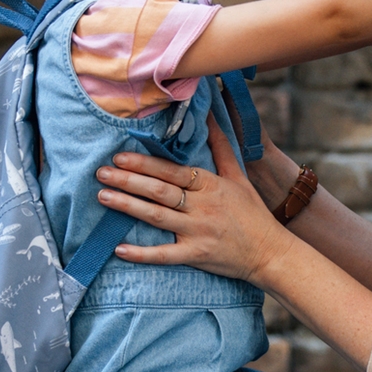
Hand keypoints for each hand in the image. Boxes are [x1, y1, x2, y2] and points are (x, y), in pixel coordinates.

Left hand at [97, 124, 294, 284]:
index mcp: (210, 185)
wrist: (271, 252)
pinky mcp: (196, 255)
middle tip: (101, 172)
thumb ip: (221, 147)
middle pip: (160, 191)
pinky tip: (119, 248)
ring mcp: (198, 232)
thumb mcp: (238, 176)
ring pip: (158, 217)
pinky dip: (141, 253)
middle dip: (129, 180)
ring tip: (103, 196)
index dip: (145, 163)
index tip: (120, 156)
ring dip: (128, 206)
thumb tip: (212, 115)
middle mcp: (202, 207)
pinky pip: (165, 255)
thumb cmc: (253, 213)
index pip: (172, 171)